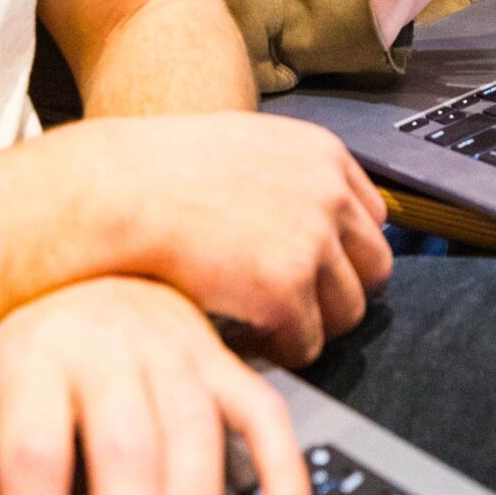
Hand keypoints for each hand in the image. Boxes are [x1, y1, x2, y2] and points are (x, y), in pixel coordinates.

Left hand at [0, 279, 308, 494]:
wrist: (93, 238)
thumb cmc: (22, 349)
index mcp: (35, 361)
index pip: (35, 456)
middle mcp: (112, 351)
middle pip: (125, 453)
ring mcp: (179, 355)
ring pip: (200, 445)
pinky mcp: (228, 366)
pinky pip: (268, 421)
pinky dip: (283, 480)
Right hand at [48, 114, 389, 363]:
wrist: (121, 192)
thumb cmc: (163, 170)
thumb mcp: (247, 145)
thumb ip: (292, 175)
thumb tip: (315, 213)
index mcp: (323, 154)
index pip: (372, 218)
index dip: (343, 251)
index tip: (315, 271)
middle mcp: (329, 194)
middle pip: (374, 268)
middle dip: (338, 292)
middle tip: (296, 308)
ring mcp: (313, 242)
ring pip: (348, 312)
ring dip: (311, 324)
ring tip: (268, 326)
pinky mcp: (288, 289)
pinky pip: (307, 343)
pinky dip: (280, 349)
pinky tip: (246, 337)